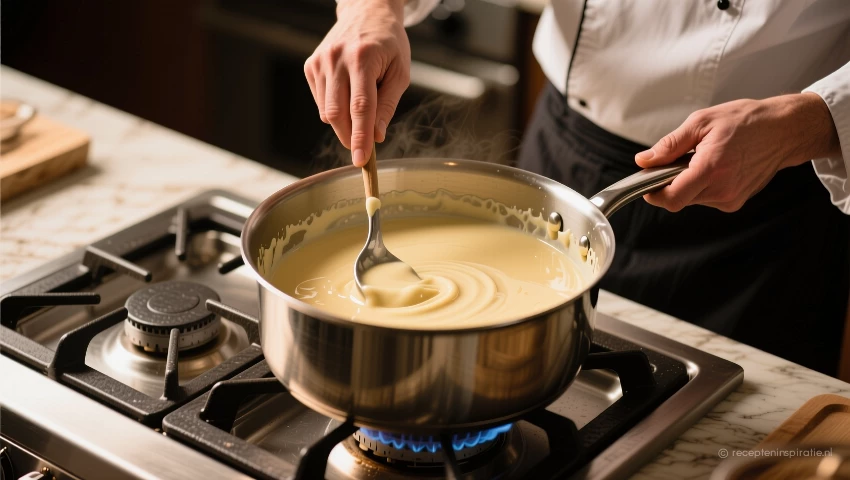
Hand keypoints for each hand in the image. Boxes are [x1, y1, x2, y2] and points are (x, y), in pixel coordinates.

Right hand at [304, 0, 409, 166]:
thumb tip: (376, 136)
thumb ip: (387, 105)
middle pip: (337, 113)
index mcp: (362, 58)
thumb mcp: (399, 72)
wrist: (366, 12)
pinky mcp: (310, 66)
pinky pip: (321, 102)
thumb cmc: (389, 44)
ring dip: (344, 123)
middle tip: (362, 149)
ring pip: (327, 111)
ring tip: (360, 110)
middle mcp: (336, 59)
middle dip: (350, 136)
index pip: (360, 107)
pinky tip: (347, 96)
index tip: (361, 160)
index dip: (360, 137)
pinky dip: (335, 110)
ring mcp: (320, 62)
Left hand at [634, 93, 839, 211]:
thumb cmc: (746, 121)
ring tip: (703, 159)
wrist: (783, 131)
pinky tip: (715, 167)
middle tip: (678, 160)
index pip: (671, 198)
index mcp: (711, 169)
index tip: (647, 182)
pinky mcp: (735, 202)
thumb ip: (669, 145)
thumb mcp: (701, 123)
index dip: (653, 193)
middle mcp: (722, 190)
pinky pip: (706, 199)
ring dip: (687, 183)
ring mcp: (730, 199)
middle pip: (678, 199)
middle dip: (670, 183)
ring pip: (691, 199)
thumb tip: (645, 160)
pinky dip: (702, 186)